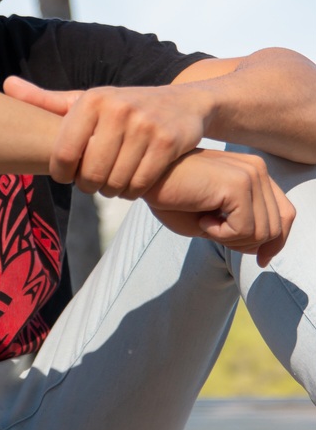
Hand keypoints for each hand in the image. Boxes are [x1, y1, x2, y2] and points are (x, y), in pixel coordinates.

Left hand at [4, 76, 208, 197]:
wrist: (184, 103)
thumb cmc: (123, 108)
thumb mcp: (85, 101)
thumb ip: (45, 101)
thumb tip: (6, 86)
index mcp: (92, 99)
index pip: (63, 154)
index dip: (63, 174)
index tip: (67, 175)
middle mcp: (118, 109)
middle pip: (90, 174)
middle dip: (89, 185)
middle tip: (93, 181)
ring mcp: (145, 125)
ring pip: (115, 183)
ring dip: (112, 191)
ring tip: (112, 181)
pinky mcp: (168, 142)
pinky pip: (140, 184)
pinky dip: (134, 192)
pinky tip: (132, 182)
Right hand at [144, 149, 294, 266]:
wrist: (145, 177)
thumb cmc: (171, 198)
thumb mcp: (213, 218)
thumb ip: (242, 227)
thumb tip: (266, 250)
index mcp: (254, 172)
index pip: (285, 214)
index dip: (277, 242)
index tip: (261, 260)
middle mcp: (258, 169)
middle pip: (277, 227)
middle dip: (246, 244)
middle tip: (213, 232)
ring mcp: (250, 174)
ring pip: (263, 232)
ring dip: (231, 239)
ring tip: (204, 222)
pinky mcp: (238, 184)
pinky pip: (244, 230)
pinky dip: (221, 234)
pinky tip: (201, 219)